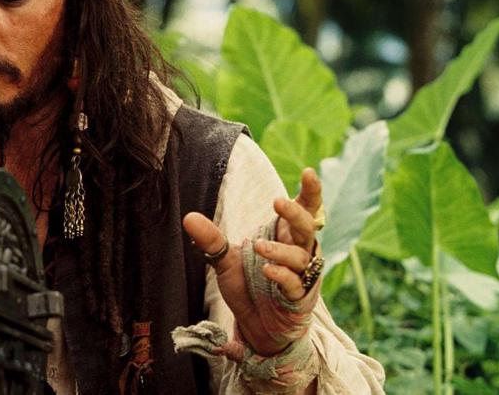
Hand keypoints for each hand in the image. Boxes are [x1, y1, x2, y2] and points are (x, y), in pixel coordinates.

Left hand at [183, 167, 322, 355]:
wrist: (255, 326)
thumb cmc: (249, 286)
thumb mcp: (225, 261)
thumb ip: (211, 240)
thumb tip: (188, 217)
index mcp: (286, 237)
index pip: (304, 211)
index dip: (309, 192)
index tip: (308, 172)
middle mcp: (298, 253)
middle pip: (307, 228)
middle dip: (295, 213)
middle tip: (277, 202)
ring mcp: (301, 276)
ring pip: (300, 256)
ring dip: (279, 250)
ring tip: (257, 247)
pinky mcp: (299, 298)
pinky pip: (295, 283)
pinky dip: (282, 275)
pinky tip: (268, 270)